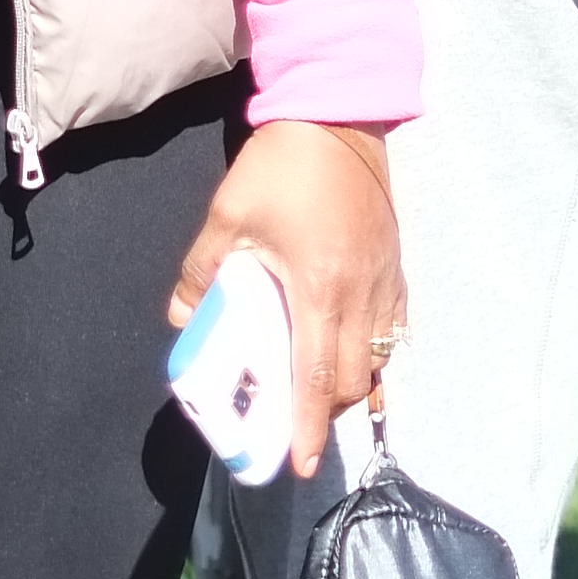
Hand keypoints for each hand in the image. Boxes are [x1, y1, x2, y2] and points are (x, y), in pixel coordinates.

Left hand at [169, 119, 404, 475]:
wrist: (338, 115)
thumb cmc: (281, 166)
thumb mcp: (228, 215)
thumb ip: (201, 270)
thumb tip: (183, 317)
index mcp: (319, 288)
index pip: (315, 377)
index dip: (308, 426)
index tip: (301, 463)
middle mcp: (360, 293)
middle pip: (351, 378)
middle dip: (327, 410)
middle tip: (298, 420)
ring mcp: (384, 279)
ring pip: (378, 356)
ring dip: (352, 382)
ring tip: (323, 391)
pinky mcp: (395, 263)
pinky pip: (394, 326)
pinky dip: (377, 350)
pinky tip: (355, 348)